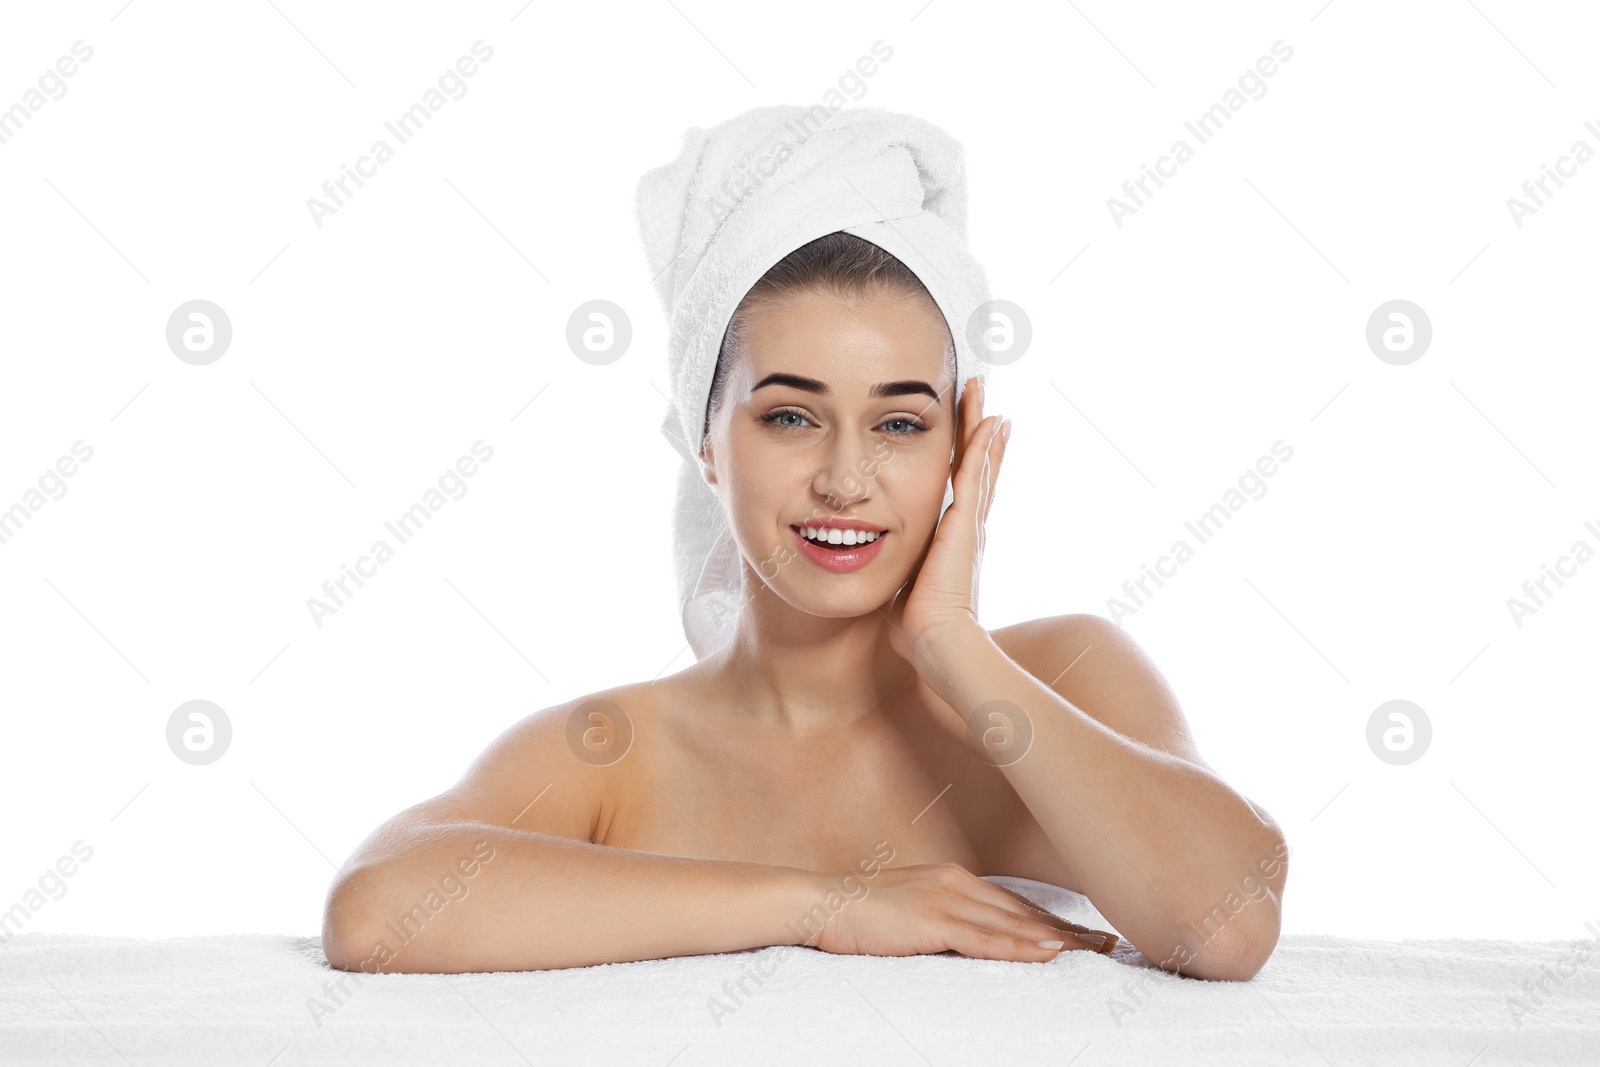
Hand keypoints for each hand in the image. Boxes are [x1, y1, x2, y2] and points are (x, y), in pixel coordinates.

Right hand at [809, 862, 1117, 961]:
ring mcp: (945, 899)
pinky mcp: (932, 919)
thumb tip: (968, 940)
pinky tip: (1047, 952)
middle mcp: (956, 883)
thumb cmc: (857, 912)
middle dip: (1070, 929)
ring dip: (1058, 939)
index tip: (1088, 934)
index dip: (1052, 920)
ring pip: (1013, 923)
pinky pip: (984, 937)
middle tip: (1111, 944)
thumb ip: (942, 920)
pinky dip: (1019, 945)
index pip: (1014, 904)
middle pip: (1025, 911)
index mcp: (952, 879)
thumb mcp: (908, 911)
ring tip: (1096, 952)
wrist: (818, 903)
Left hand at [887, 375, 1008, 663]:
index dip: (970, 465)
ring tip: (985, 395)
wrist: (936, 640)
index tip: (974, 438)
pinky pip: (975, 474)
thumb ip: (899, 580)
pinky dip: (983, 446)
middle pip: (979, 469)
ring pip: (979, 462)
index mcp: (955, 542)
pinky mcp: (965, 522)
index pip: (963, 492)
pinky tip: (990, 420)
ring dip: (980, 427)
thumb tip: (887, 588)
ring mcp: (970, 522)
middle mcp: (969, 527)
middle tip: (988, 405)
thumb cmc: (917, 628)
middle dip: (981, 436)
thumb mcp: (905, 592)